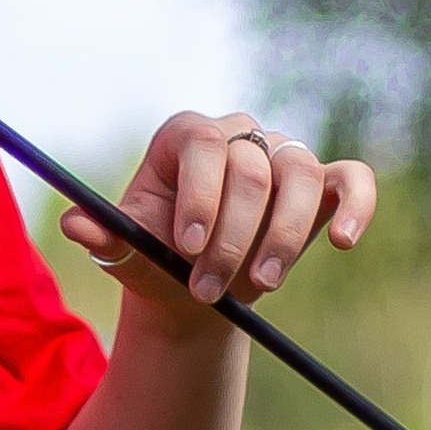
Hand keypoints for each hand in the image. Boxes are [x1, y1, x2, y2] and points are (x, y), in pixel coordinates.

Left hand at [60, 111, 376, 324]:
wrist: (194, 293)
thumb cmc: (157, 262)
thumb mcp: (125, 253)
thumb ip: (104, 236)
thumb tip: (74, 222)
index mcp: (184, 138)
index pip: (200, 143)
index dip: (199, 193)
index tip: (187, 246)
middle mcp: (237, 136)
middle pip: (250, 167)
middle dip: (231, 236)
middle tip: (207, 289)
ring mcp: (283, 156)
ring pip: (299, 173)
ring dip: (282, 234)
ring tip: (262, 285)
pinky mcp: (324, 185)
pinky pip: (352, 179)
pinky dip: (356, 206)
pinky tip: (342, 241)